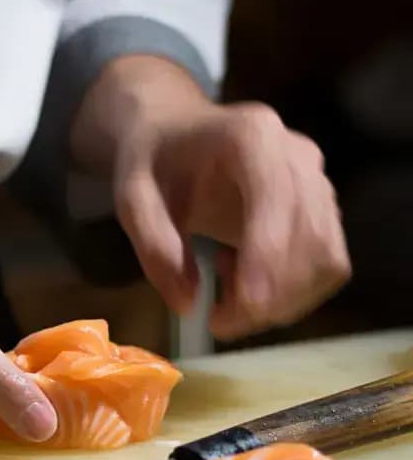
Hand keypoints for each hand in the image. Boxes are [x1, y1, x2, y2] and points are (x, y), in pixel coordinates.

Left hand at [112, 101, 350, 340]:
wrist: (177, 136)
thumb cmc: (155, 163)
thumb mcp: (132, 198)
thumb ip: (154, 245)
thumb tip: (187, 303)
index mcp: (250, 136)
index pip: (276, 196)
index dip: (269, 253)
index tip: (248, 304)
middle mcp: (296, 154)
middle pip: (311, 235)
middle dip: (272, 294)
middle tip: (217, 323)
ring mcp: (318, 181)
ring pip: (326, 258)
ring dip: (282, 301)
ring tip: (224, 296)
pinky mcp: (323, 210)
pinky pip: (326, 265)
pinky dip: (291, 292)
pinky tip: (242, 276)